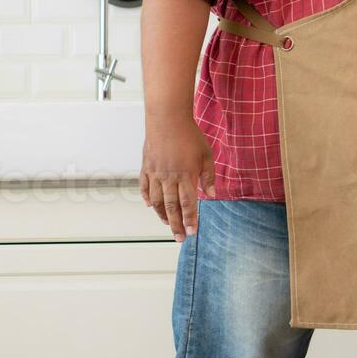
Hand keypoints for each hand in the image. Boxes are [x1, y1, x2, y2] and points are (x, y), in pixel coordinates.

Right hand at [140, 116, 216, 241]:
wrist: (167, 119)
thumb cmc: (190, 135)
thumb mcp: (206, 155)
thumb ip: (209, 176)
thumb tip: (211, 195)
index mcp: (186, 176)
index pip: (188, 204)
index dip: (190, 220)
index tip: (192, 232)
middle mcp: (169, 178)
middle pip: (172, 207)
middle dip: (176, 225)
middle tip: (179, 238)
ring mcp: (155, 173)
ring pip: (157, 201)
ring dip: (162, 215)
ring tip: (168, 224)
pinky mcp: (146, 167)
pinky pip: (144, 187)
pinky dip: (147, 198)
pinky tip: (151, 206)